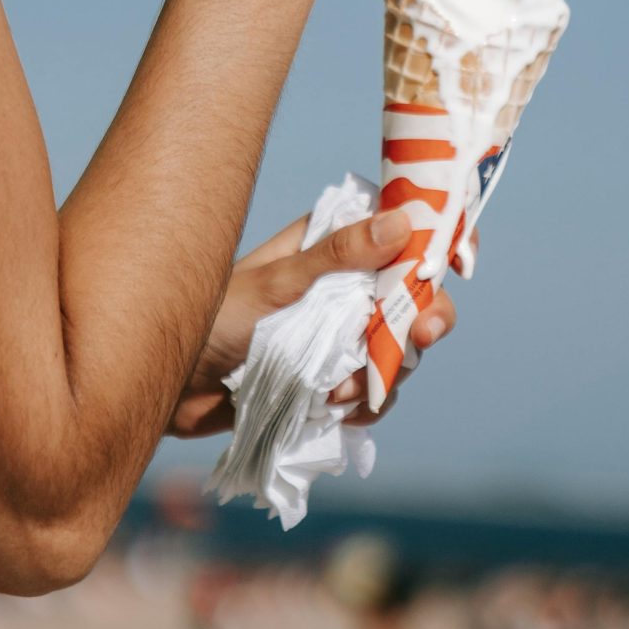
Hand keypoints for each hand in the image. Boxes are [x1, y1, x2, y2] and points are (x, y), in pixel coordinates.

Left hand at [167, 206, 457, 437]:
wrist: (169, 385)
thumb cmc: (211, 319)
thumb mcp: (275, 284)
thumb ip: (335, 257)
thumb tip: (403, 221)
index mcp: (327, 245)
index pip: (397, 229)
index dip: (435, 240)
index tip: (458, 263)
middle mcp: (340, 286)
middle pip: (411, 297)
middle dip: (423, 320)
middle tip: (423, 336)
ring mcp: (336, 334)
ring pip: (396, 351)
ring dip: (382, 373)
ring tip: (338, 388)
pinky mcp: (328, 378)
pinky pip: (373, 392)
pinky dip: (363, 403)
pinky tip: (332, 406)